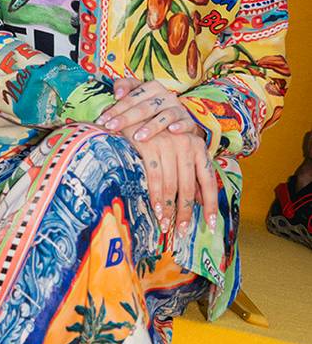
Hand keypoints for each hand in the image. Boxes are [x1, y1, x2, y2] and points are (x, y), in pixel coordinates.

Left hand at [98, 76, 196, 139]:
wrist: (177, 120)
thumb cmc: (150, 109)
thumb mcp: (137, 97)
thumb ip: (124, 88)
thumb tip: (117, 94)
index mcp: (150, 87)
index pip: (130, 98)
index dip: (115, 109)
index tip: (102, 120)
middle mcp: (165, 95)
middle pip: (143, 107)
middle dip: (126, 118)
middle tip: (112, 127)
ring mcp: (177, 108)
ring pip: (164, 115)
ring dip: (151, 126)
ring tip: (139, 137)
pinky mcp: (188, 120)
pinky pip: (185, 123)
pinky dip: (180, 126)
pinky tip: (172, 131)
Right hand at [129, 125, 218, 240]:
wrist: (131, 112)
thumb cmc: (155, 134)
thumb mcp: (177, 150)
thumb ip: (189, 172)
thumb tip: (200, 199)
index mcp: (198, 147)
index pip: (209, 180)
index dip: (210, 204)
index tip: (211, 225)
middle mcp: (187, 144)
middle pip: (189, 186)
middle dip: (185, 212)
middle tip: (182, 231)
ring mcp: (169, 144)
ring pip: (172, 185)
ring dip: (168, 208)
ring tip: (166, 225)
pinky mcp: (151, 146)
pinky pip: (155, 178)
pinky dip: (156, 196)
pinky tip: (156, 210)